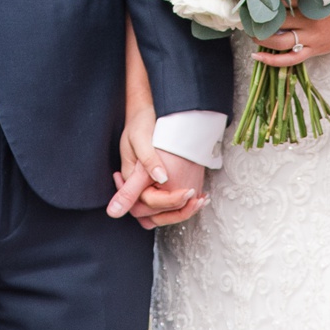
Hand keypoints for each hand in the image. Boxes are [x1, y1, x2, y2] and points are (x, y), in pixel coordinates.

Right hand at [107, 100, 206, 225]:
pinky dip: (182, 205)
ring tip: (199, 201)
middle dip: (178, 211)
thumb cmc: (141, 123)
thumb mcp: (141, 138)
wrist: (146, 114)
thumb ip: (148, 160)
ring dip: (180, 212)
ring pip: (160, 215)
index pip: (148, 201)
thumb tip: (159, 179)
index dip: (169, 201)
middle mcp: (136, 187)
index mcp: (129, 178)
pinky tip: (197, 196)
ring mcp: (146, 188)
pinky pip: (167, 207)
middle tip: (197, 200)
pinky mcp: (156, 186)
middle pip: (152, 215)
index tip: (188, 192)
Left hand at [251, 4, 329, 67]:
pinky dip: (272, 60)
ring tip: (251, 33)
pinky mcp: (312, 52)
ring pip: (280, 41)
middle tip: (247, 16)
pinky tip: (257, 56)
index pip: (284, 0)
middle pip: (278, 21)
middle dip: (260, 20)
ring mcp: (311, 39)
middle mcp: (310, 22)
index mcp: (311, 4)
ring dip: (261, 38)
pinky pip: (289, 59)